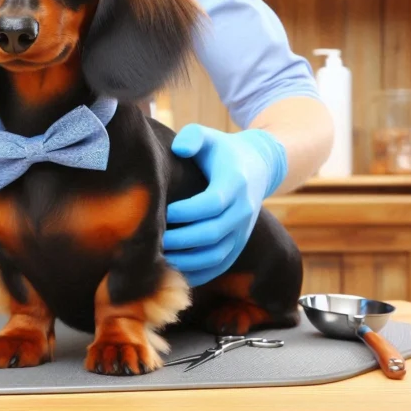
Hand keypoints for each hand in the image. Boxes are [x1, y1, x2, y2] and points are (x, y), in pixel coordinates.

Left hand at [163, 124, 286, 286]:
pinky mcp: (238, 245)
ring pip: (216, 255)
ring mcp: (242, 231)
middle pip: (212, 233)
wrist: (257, 167)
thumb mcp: (209, 137)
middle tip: (152, 239)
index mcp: (235, 182)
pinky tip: (174, 272)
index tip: (162, 211)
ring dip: (187, 261)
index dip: (185, 211)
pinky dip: (198, 274)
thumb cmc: (221, 151)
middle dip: (180, 239)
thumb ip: (193, 137)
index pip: (211, 203)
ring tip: (159, 258)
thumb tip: (180, 148)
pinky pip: (220, 266)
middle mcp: (242, 210)